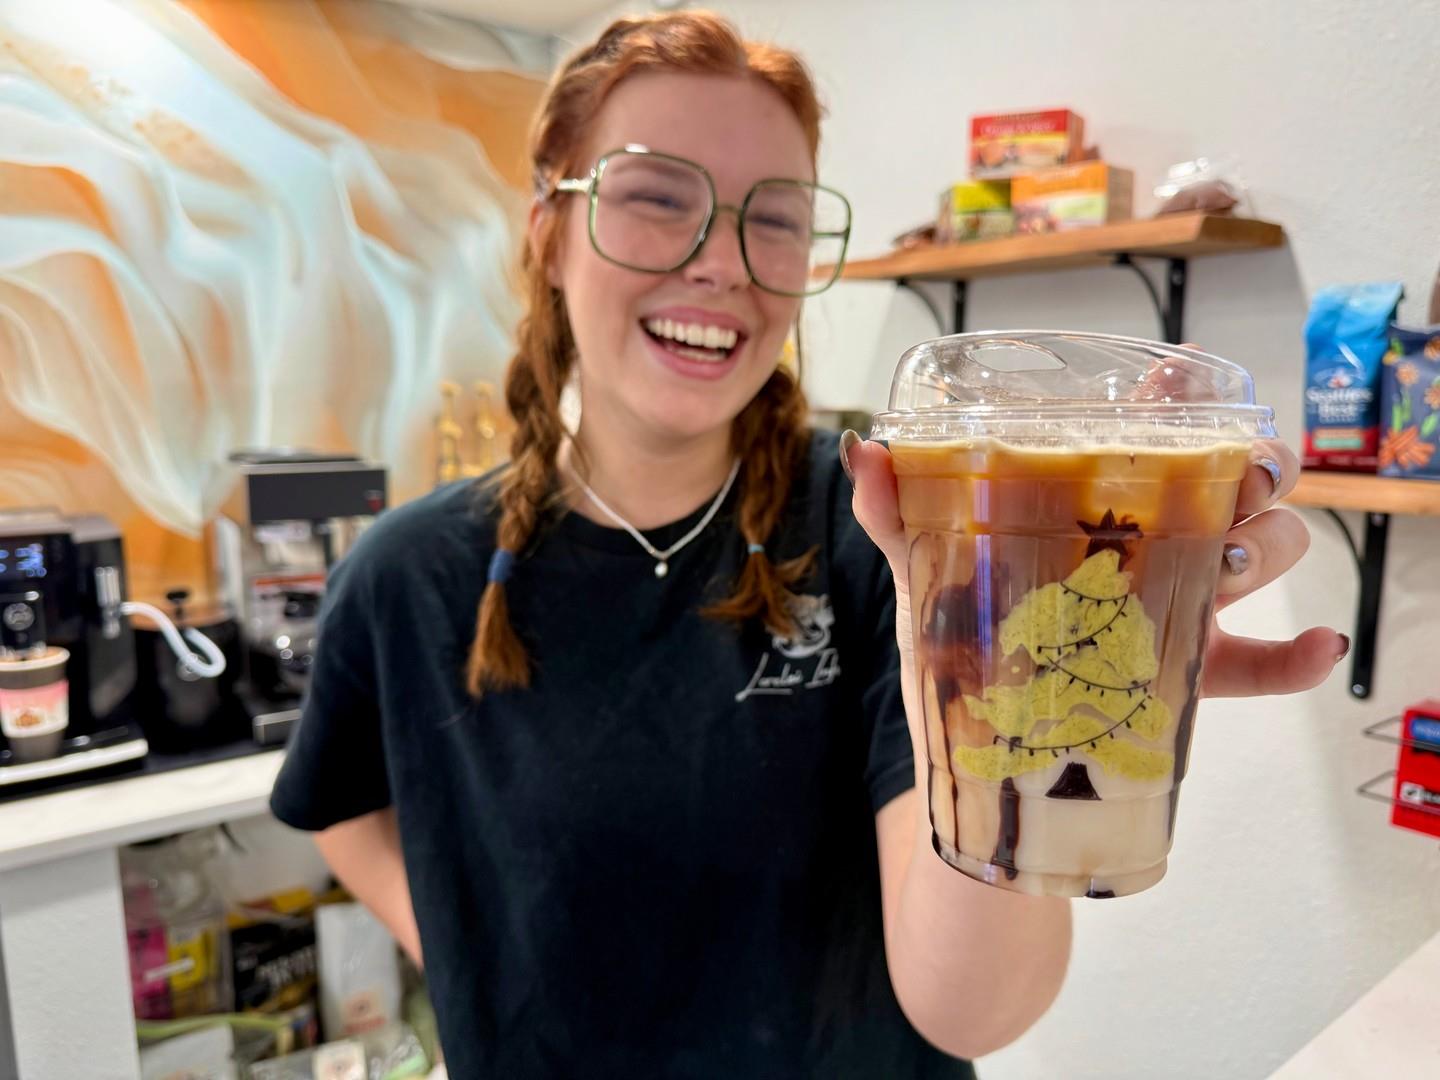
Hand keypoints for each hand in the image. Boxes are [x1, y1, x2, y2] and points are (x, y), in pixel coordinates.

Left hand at [842, 431, 1345, 699]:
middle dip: (1256, 466)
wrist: (966, 747)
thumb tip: (863, 451)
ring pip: (1263, 552)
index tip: (1186, 369)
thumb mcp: (919, 567)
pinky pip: (1262, 666)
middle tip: (1233, 477)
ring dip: (1269, 545)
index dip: (1184, 395)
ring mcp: (1176, 606)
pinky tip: (1317, 646)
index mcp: (1096, 507)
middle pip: (1238, 482)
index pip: (1156, 432)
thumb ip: (893, 509)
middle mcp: (1151, 544)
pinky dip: (1298, 657)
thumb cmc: (952, 642)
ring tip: (1231, 561)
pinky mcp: (1185, 678)